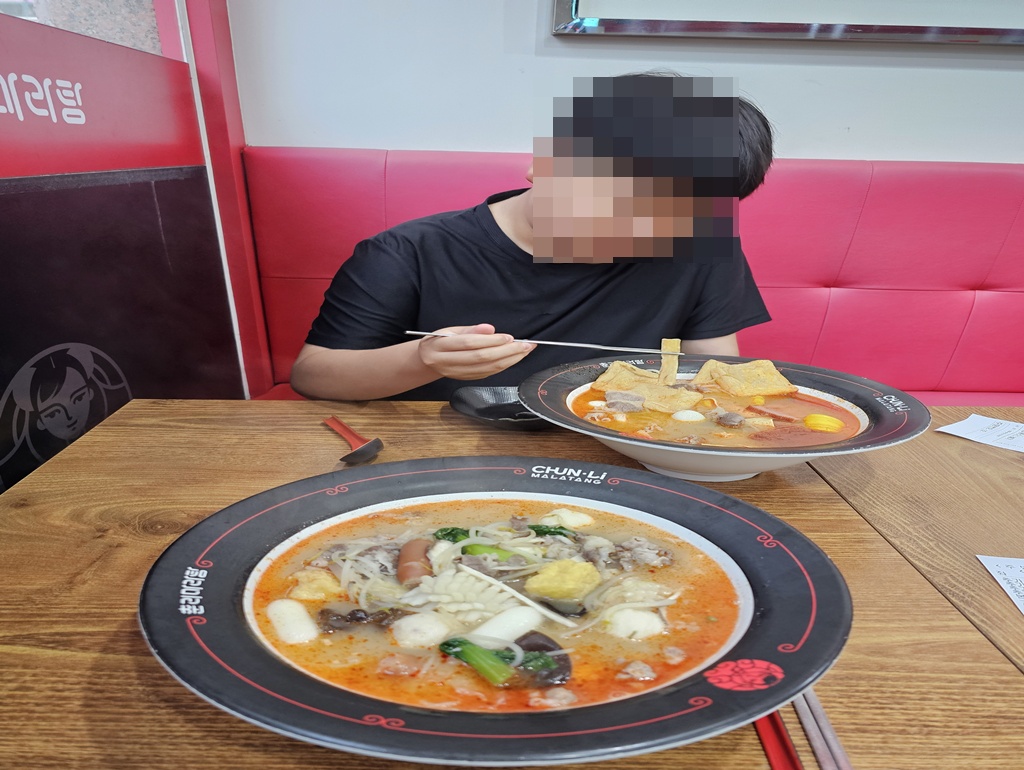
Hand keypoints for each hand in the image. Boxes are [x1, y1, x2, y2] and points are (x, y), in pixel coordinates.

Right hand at [417, 324, 534, 379]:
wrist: (428, 360)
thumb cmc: (440, 341)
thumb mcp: (450, 330)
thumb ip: (471, 330)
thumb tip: (491, 329)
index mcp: (440, 346)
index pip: (469, 343)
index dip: (491, 341)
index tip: (509, 337)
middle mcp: (447, 362)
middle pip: (481, 358)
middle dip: (507, 351)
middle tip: (525, 345)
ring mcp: (456, 373)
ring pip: (487, 369)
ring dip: (509, 360)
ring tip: (524, 352)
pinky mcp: (465, 379)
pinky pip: (487, 374)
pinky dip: (503, 367)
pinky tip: (513, 359)